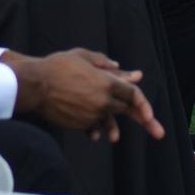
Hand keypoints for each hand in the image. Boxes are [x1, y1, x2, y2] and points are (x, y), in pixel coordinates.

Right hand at [7, 48, 162, 142]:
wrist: (35, 86)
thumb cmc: (57, 66)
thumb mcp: (81, 56)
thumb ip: (102, 62)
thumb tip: (119, 67)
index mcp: (106, 82)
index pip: (132, 94)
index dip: (144, 103)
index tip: (150, 114)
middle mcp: (102, 100)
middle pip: (127, 110)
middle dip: (146, 121)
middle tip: (159, 132)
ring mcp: (92, 114)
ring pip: (109, 122)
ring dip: (113, 129)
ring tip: (115, 139)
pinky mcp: (80, 124)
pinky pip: (92, 128)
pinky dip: (94, 130)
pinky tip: (94, 135)